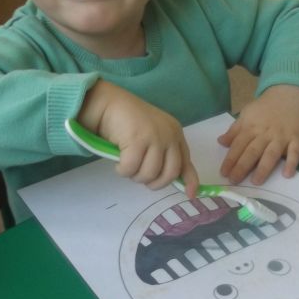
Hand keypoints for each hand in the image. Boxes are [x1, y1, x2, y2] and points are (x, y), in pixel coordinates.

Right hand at [78, 80, 198, 195]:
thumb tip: (175, 182)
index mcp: (175, 134)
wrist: (109, 104)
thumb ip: (165, 155)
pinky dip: (122, 171)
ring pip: (149, 174)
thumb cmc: (129, 122)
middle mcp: (169, 135)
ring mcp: (154, 137)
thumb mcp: (154, 137)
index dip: (189, 181)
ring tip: (127, 166)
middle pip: (169, 173)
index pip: (186, 162)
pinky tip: (118, 163)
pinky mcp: (137, 140)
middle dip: (154, 183)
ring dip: (135, 176)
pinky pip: (131, 168)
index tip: (190, 194)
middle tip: (140, 177)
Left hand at [218, 85, 298, 183]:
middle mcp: (265, 133)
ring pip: (271, 154)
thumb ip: (234, 130)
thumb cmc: (266, 107)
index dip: (230, 159)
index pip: (238, 145)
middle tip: (234, 180)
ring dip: (264, 168)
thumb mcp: (247, 114)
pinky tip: (287, 174)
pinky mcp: (298, 138)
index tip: (223, 173)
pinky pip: (295, 152)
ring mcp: (282, 136)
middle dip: (242, 166)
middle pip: (252, 151)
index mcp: (251, 127)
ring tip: (256, 181)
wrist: (290, 93)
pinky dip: (292, 163)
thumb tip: (221, 142)